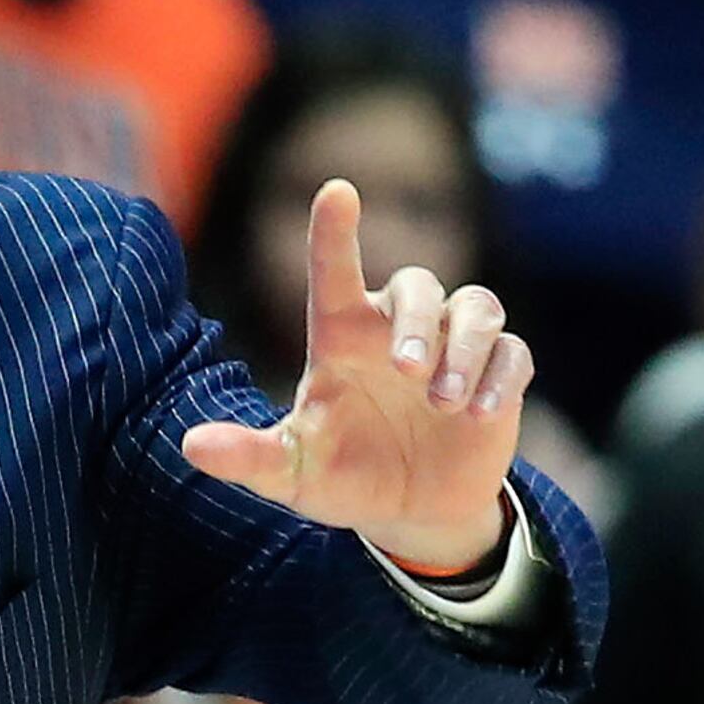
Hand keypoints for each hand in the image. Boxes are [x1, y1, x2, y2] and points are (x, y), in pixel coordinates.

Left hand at [182, 180, 529, 571]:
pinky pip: (512, 355)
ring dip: (463, 348)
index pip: (335, 272)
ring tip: (443, 404)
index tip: (337, 191)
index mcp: (342, 337)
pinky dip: (499, 378)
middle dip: (418, 322)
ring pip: (476, 307)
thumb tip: (191, 444)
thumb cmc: (343, 477)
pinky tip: (478, 414)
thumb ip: (248, 457)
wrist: (410, 512)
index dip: (335, 231)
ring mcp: (454, 350)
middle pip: (418, 286)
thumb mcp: (291, 472)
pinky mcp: (497, 378)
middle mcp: (398, 332)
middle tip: (408, 372)